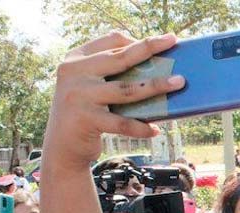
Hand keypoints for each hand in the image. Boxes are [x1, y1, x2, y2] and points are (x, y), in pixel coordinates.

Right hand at [44, 32, 184, 167]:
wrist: (61, 146)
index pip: (110, 41)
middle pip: (121, 58)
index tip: (161, 40)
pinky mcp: (85, 119)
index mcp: (76, 59)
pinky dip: (141, 127)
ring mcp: (78, 95)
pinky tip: (155, 130)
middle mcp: (74, 72)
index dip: (136, 39)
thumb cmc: (87, 113)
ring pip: (126, 89)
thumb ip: (111, 74)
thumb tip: (158, 68)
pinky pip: (122, 123)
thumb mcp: (91, 87)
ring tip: (178, 82)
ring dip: (156, 85)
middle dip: (149, 48)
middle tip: (172, 42)